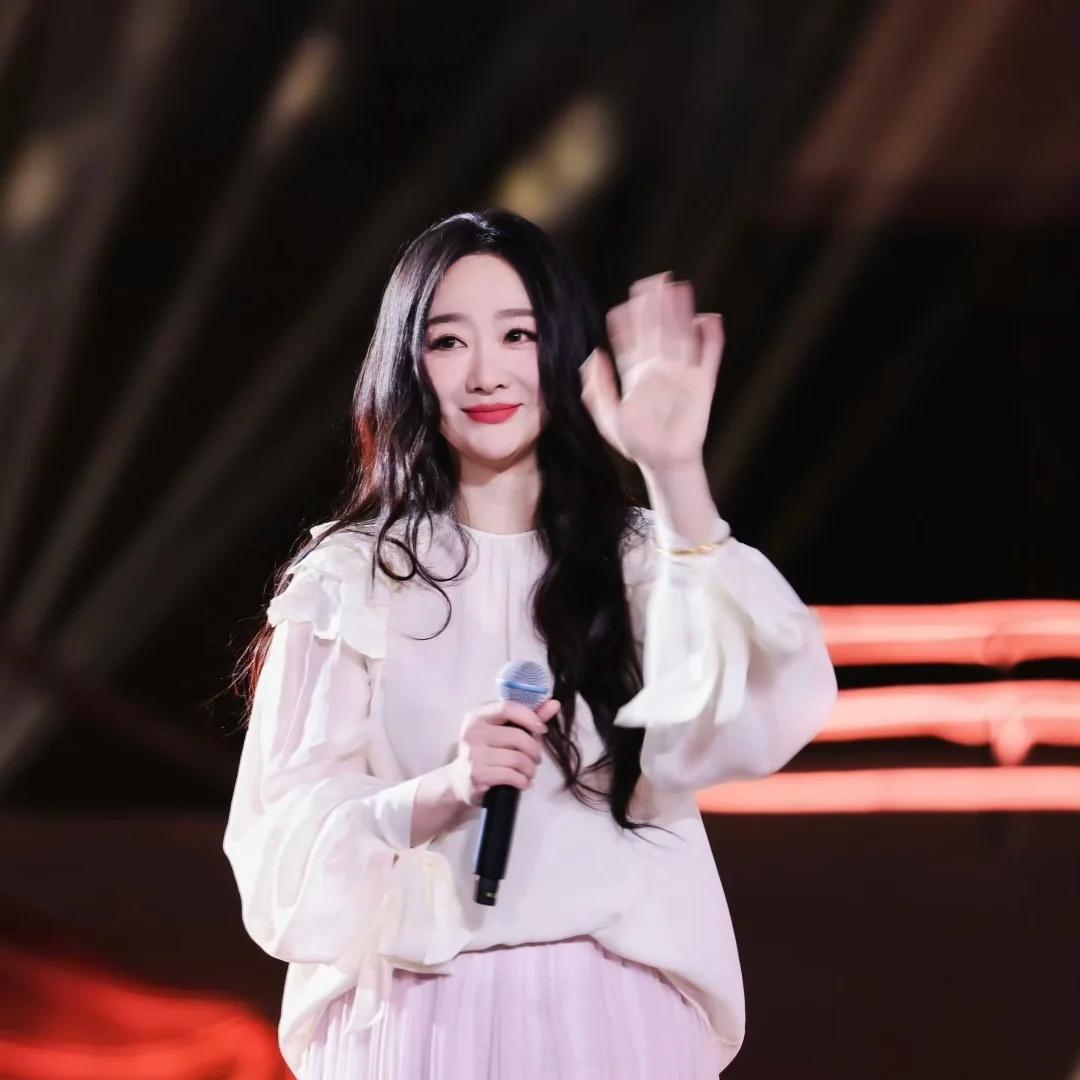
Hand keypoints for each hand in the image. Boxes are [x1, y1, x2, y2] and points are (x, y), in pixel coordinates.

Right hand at [448, 697, 560, 807]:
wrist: (461, 781)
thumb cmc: (489, 752)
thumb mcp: (505, 731)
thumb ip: (529, 717)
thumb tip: (554, 704)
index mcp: (478, 716)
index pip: (507, 708)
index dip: (529, 717)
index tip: (541, 729)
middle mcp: (472, 732)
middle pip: (517, 736)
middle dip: (534, 750)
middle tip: (536, 758)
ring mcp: (472, 754)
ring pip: (517, 758)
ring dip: (530, 769)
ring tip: (529, 772)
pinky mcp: (476, 775)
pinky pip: (511, 775)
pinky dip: (523, 781)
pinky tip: (522, 782)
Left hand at [580, 271, 723, 470]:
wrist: (662, 462)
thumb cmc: (634, 441)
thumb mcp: (606, 416)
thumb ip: (597, 387)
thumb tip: (594, 355)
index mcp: (635, 372)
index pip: (631, 338)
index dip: (629, 320)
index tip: (625, 303)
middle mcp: (658, 367)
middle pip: (657, 329)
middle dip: (656, 305)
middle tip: (656, 279)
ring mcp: (681, 373)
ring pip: (681, 336)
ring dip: (681, 313)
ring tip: (680, 289)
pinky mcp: (702, 385)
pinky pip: (708, 357)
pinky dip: (710, 339)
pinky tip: (708, 319)